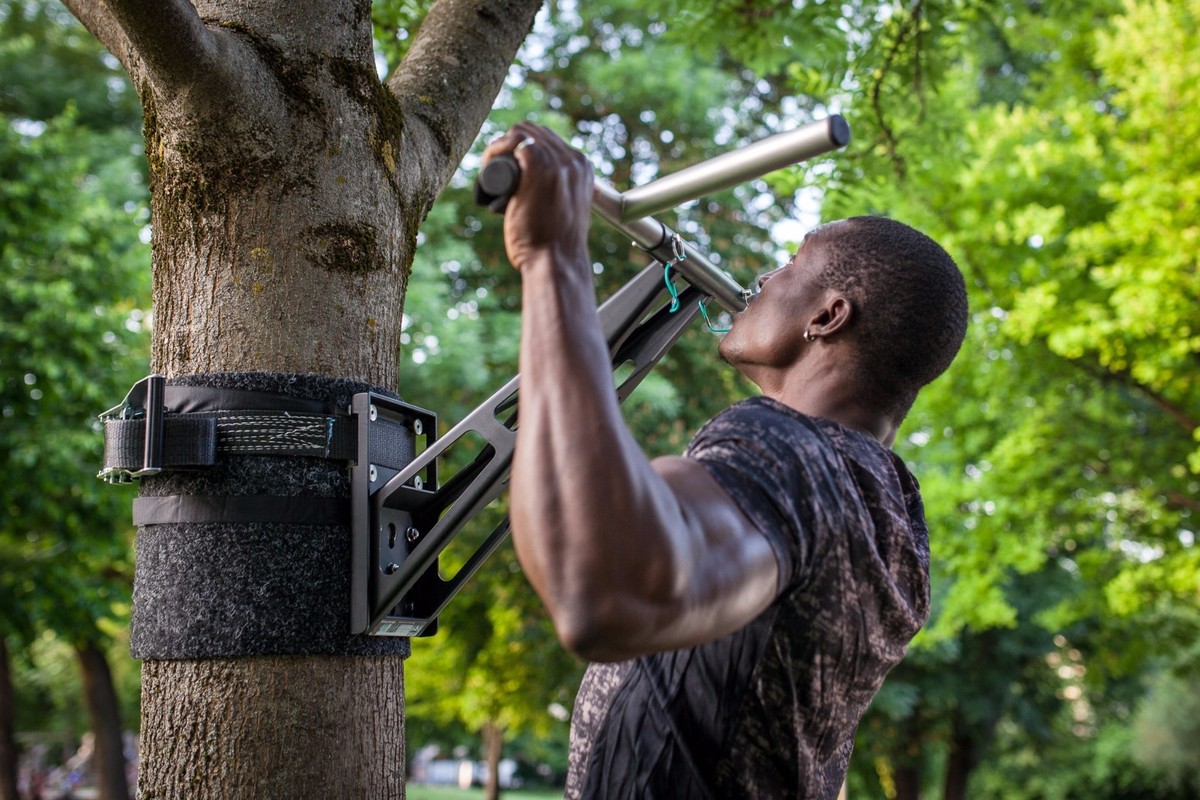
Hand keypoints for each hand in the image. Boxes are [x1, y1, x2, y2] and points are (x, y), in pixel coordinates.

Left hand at [482, 123, 593, 273]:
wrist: (556, 262)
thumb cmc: (556, 247)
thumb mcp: (567, 214)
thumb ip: (564, 203)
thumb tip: (548, 202)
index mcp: (583, 168)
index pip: (547, 140)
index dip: (522, 147)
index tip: (506, 168)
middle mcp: (574, 160)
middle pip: (533, 132)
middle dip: (509, 144)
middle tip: (494, 170)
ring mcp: (558, 162)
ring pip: (521, 133)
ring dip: (499, 147)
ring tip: (488, 172)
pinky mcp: (539, 167)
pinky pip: (513, 142)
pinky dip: (495, 150)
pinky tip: (487, 165)